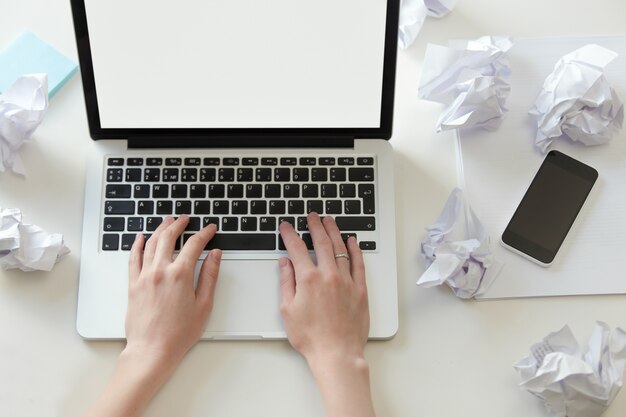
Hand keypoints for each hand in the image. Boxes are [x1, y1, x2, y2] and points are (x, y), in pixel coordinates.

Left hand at [87, 216, 221, 416]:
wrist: (152, 350)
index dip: (204, 234)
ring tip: (167, 221)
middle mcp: (160, 271)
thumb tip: (214, 255)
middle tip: (186, 218)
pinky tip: (141, 237)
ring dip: (160, 229)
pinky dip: (138, 245)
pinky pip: (133, 258)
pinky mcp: (133, 285)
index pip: (194, 245)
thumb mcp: (204, 305)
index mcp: (180, 275)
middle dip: (179, 224)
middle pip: (169, 237)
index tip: (210, 229)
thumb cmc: (179, 333)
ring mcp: (144, 276)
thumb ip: (209, 276)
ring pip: (151, 244)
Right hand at [278, 212, 368, 364]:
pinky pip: (358, 263)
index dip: (290, 234)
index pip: (297, 248)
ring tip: (330, 221)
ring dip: (334, 232)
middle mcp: (329, 276)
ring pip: (341, 248)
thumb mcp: (288, 310)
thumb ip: (286, 282)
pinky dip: (355, 250)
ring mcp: (346, 281)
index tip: (286, 227)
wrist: (336, 353)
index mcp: (308, 279)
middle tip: (312, 216)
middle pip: (322, 242)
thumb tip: (285, 263)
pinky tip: (352, 241)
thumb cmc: (311, 337)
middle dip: (315, 225)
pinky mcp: (360, 289)